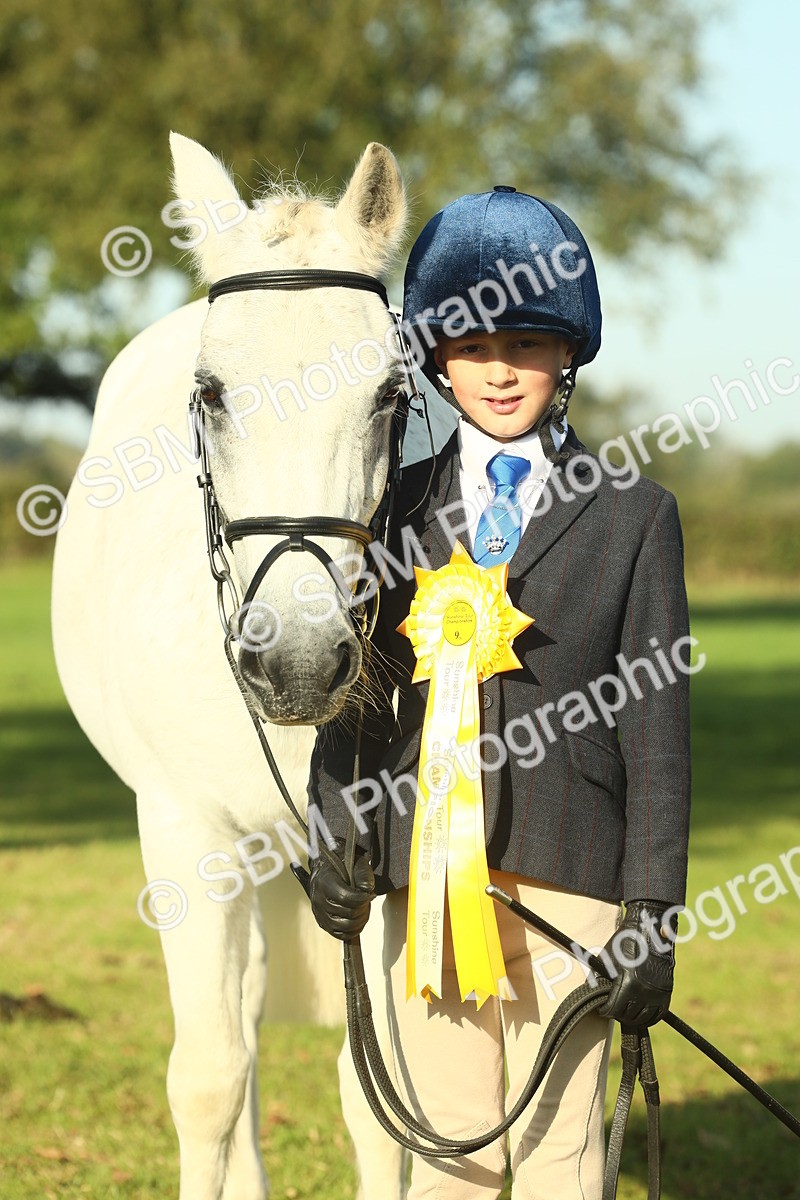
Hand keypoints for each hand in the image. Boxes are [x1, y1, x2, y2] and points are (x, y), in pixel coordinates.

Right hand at [308, 840, 374, 940]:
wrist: (330, 872)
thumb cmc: (344, 867)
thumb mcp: (356, 864)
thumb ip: (363, 875)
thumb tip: (366, 891)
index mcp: (324, 881)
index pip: (345, 897)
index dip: (362, 898)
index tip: (369, 894)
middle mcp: (318, 899)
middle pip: (347, 913)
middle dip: (363, 908)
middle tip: (367, 900)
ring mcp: (319, 914)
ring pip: (345, 926)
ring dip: (360, 919)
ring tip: (364, 909)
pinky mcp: (323, 923)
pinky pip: (341, 935)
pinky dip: (354, 930)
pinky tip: (358, 919)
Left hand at [598, 899, 677, 1026]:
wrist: (649, 930)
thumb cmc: (625, 941)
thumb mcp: (607, 957)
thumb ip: (599, 976)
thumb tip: (592, 989)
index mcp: (627, 983)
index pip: (613, 1009)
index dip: (605, 1011)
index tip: (602, 1009)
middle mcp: (643, 991)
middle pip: (627, 1016)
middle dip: (617, 1014)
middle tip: (613, 1010)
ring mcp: (656, 993)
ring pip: (643, 1018)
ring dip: (632, 1018)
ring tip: (625, 1014)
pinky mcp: (666, 991)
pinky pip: (658, 1014)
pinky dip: (650, 1018)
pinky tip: (642, 1015)